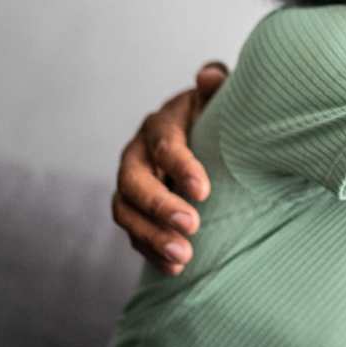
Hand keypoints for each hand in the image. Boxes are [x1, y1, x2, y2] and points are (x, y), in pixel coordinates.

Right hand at [111, 62, 227, 274]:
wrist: (207, 135)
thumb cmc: (217, 114)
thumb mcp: (219, 97)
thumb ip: (216, 85)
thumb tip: (209, 76)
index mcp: (161, 124)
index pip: (165, 144)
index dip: (181, 167)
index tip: (204, 191)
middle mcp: (138, 153)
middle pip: (135, 181)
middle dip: (160, 206)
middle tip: (192, 227)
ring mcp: (132, 183)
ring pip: (126, 211)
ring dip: (151, 236)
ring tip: (183, 258)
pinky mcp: (134, 209)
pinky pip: (133, 232)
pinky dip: (149, 251)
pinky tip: (174, 270)